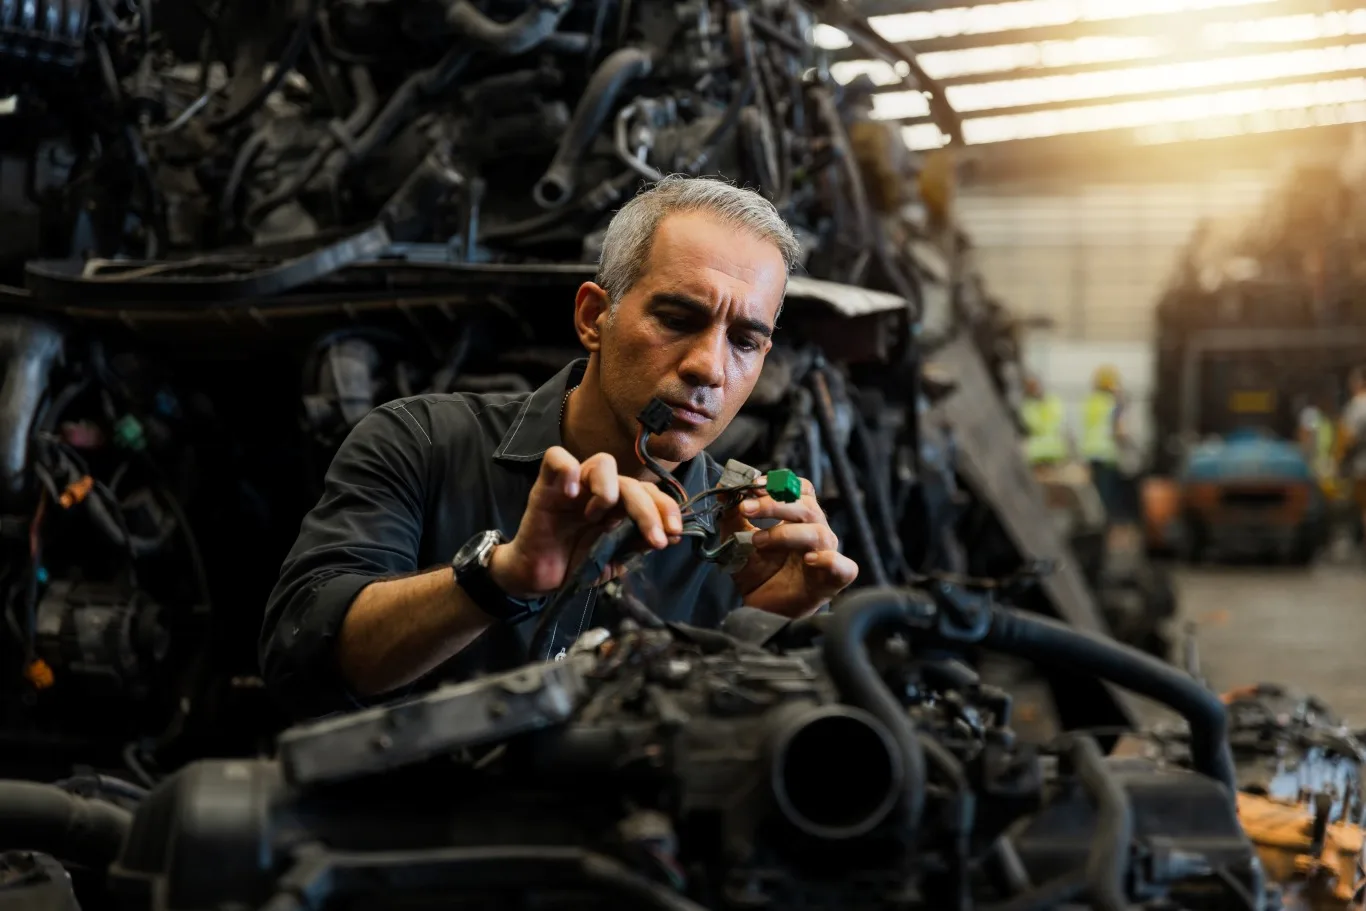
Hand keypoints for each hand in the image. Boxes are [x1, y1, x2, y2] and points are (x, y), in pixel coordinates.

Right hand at [489, 447, 682, 598]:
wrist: (539, 579)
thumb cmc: (575, 564)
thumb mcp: (613, 560)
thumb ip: (636, 545)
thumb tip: (671, 536)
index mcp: (620, 506)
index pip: (649, 494)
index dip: (666, 509)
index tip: (675, 533)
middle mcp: (600, 491)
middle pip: (632, 482)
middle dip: (649, 510)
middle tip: (656, 538)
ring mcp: (574, 485)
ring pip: (602, 462)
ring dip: (610, 489)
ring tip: (599, 518)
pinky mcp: (546, 485)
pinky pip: (557, 458)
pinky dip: (567, 470)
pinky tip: (572, 496)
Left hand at [721, 476, 858, 617]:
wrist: (762, 609)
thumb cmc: (758, 573)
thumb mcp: (738, 541)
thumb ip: (733, 515)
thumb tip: (723, 486)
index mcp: (799, 518)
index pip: (800, 489)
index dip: (779, 484)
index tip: (752, 485)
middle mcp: (816, 531)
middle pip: (806, 506)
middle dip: (774, 504)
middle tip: (746, 508)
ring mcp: (827, 554)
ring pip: (818, 532)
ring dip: (785, 533)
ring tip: (758, 542)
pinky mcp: (833, 579)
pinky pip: (843, 565)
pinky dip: (827, 559)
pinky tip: (808, 559)